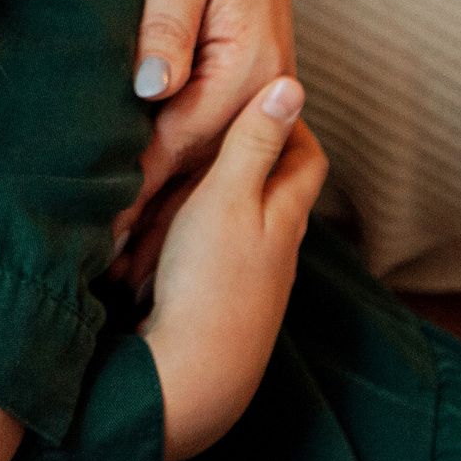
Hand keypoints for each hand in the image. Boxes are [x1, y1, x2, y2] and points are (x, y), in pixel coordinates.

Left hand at [108, 0, 294, 270]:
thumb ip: (163, 26)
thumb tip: (150, 87)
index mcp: (253, 62)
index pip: (184, 140)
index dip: (138, 187)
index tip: (97, 230)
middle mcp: (266, 86)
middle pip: (201, 167)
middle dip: (153, 219)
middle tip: (100, 271)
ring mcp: (258, 88)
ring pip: (206, 162)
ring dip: (166, 211)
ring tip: (118, 266)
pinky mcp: (240, 83)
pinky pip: (206, 141)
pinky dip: (175, 177)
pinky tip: (143, 213)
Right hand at [140, 79, 326, 460]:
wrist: (193, 374)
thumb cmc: (210, 279)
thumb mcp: (228, 195)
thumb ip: (254, 142)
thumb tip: (291, 85)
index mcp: (287, 212)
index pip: (308, 154)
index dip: (290, 121)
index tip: (253, 95)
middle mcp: (279, 246)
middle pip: (273, 188)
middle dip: (242, 158)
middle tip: (202, 132)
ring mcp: (252, 279)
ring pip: (236, 224)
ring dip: (204, 201)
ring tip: (163, 184)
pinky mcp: (220, 302)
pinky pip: (210, 257)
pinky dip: (185, 238)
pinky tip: (153, 238)